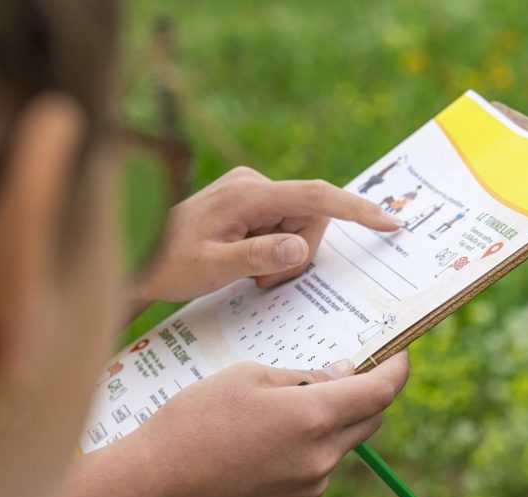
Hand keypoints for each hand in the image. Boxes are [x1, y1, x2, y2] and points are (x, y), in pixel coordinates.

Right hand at [130, 351, 408, 496]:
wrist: (156, 484)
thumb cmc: (197, 419)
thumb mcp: (250, 376)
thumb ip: (305, 375)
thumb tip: (343, 374)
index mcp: (314, 416)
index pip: (380, 391)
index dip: (397, 369)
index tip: (401, 353)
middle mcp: (321, 456)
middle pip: (370, 418)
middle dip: (365, 392)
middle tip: (338, 370)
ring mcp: (309, 484)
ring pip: (343, 442)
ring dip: (333, 419)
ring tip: (285, 404)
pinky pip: (320, 465)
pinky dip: (313, 444)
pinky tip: (271, 435)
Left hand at [132, 166, 403, 302]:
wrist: (138, 255)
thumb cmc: (168, 263)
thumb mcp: (211, 268)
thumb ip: (256, 257)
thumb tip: (300, 248)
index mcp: (247, 195)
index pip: (316, 196)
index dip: (356, 209)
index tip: (389, 223)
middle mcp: (254, 185)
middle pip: (311, 217)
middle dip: (298, 253)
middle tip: (264, 282)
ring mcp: (252, 192)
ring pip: (300, 225)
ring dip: (285, 256)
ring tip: (251, 276)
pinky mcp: (251, 203)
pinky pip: (285, 225)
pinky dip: (276, 250)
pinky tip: (248, 265)